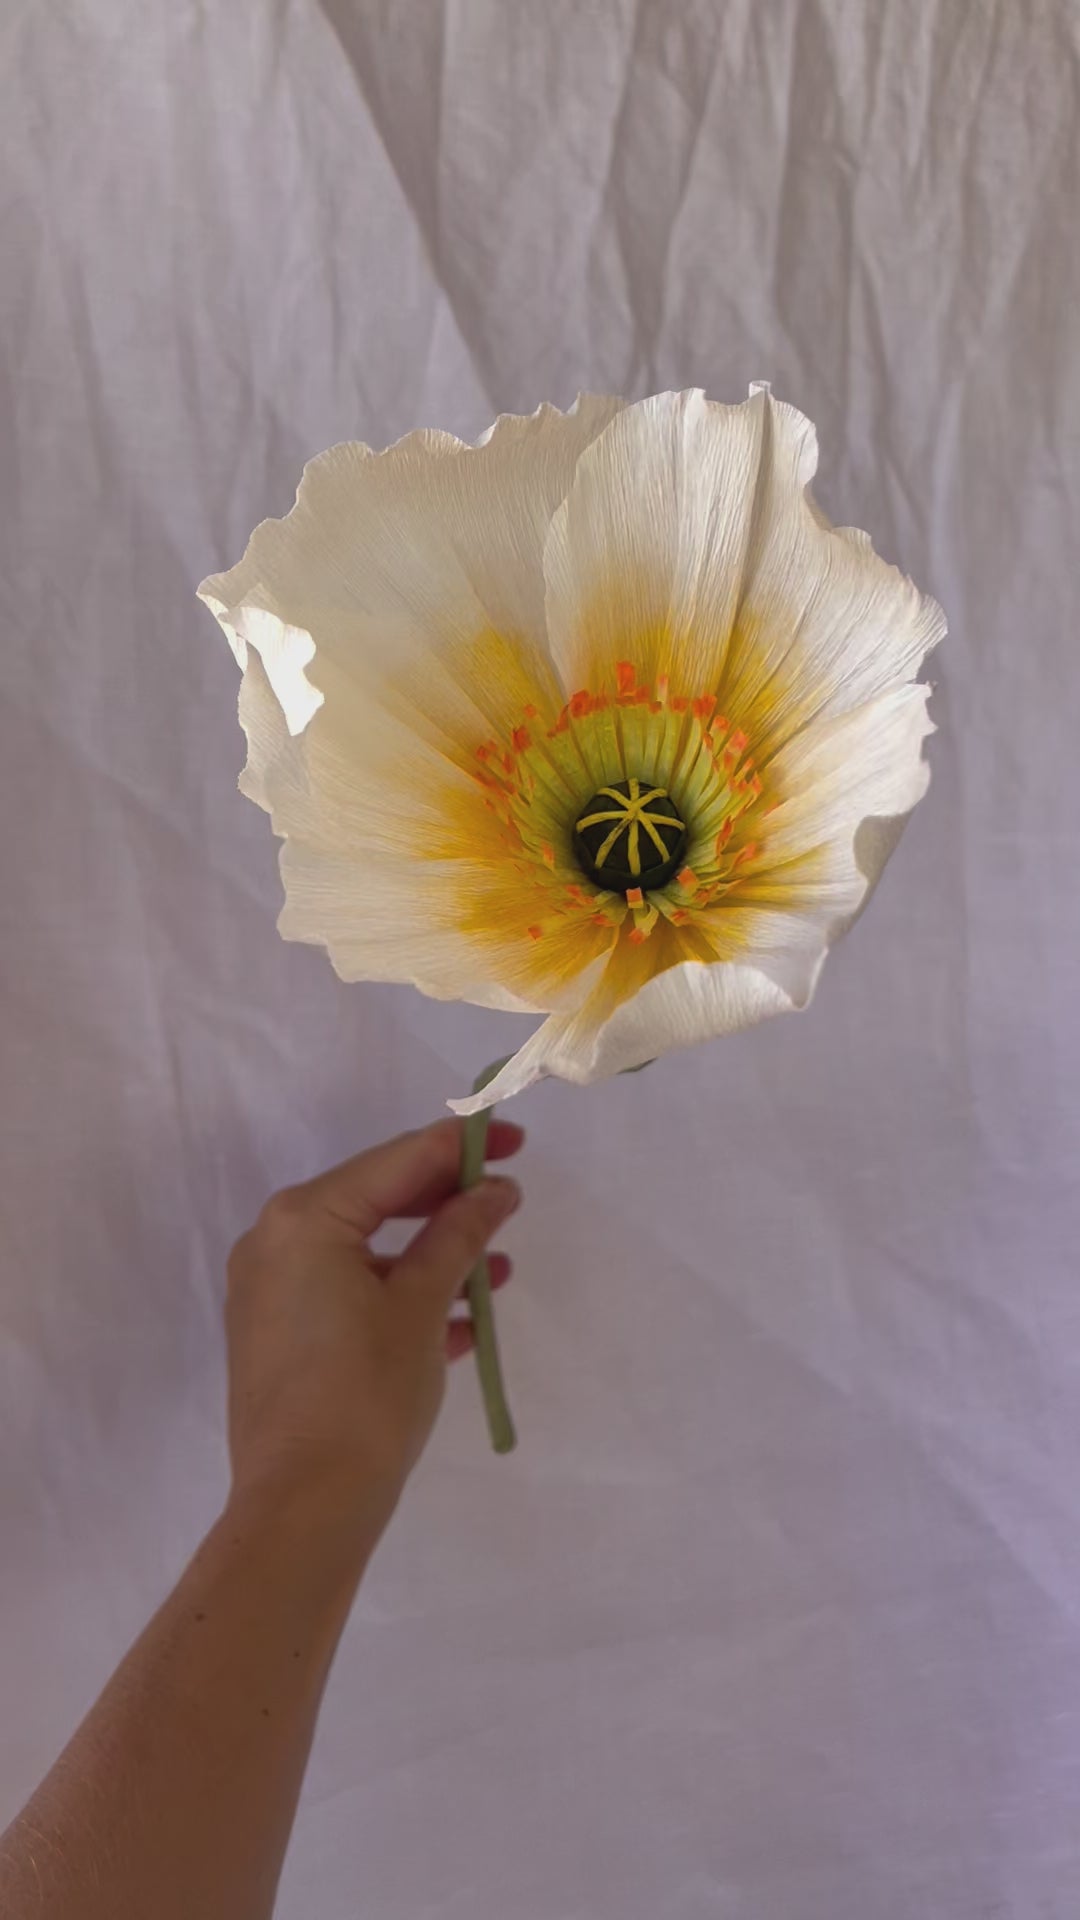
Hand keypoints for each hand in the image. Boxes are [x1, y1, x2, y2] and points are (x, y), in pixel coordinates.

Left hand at [224, 1118, 523, 1546]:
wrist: (304, 1509)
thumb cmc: (366, 1394)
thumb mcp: (422, 1306)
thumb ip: (459, 1235)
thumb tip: (494, 1190)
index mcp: (304, 1219)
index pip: (396, 1160)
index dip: (460, 1146)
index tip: (513, 1138)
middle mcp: (274, 1243)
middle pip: (375, 1200)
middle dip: (445, 1203)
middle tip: (507, 1198)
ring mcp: (269, 1293)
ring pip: (365, 1253)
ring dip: (430, 1256)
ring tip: (496, 1271)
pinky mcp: (277, 1338)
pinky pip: (346, 1296)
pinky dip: (398, 1298)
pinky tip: (459, 1322)